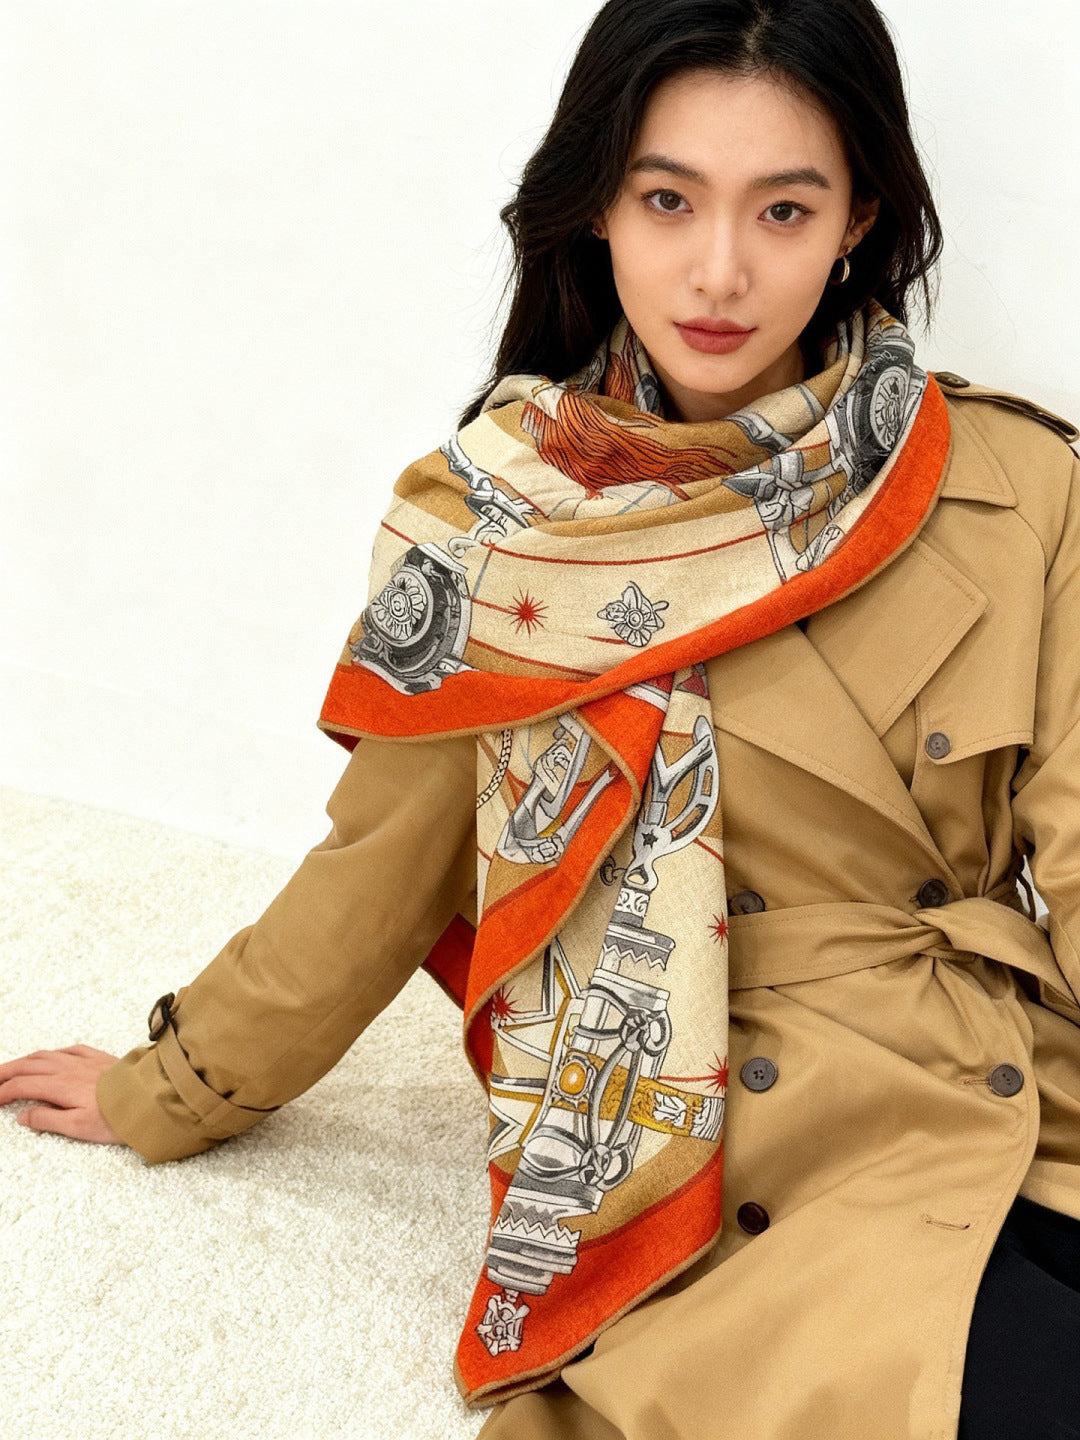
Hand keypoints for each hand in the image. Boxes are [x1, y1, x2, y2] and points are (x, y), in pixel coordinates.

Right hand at [0, 1045, 125, 1144]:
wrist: (150, 1098)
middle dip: (7, 1072)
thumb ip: (47, 1119)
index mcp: (61, 1086)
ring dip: (25, 1060)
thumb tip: (23, 1115)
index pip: (22, 1085)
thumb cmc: (117, 1116)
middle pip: (29, 1065)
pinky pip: (70, 1049)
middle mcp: (70, 1068)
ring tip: (13, 1067)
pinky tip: (52, 1056)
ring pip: (47, 1055)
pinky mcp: (99, 1058)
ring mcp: (85, 1061)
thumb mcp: (78, 1127)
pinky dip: (53, 1052)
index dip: (3, 1091)